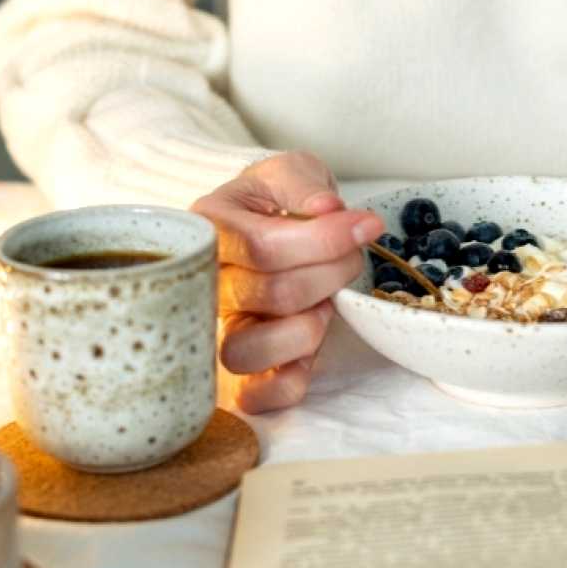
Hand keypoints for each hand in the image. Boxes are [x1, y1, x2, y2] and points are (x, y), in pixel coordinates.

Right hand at [191, 152, 383, 413]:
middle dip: (330, 273)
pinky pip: (256, 396)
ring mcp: (212, 333)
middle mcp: (201, 285)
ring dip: (308, 327)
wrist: (262, 229)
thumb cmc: (272, 202)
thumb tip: (326, 209)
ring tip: (324, 302)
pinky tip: (311, 344)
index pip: (262, 247)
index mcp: (207, 229)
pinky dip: (292, 377)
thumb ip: (302, 183)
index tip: (365, 227)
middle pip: (271, 294)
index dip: (323, 241)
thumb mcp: (287, 171)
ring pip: (249, 351)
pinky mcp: (232, 375)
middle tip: (350, 256)